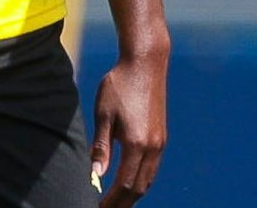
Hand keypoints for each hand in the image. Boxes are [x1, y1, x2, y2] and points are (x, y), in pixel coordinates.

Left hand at [91, 50, 167, 205]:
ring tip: (115, 202)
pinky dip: (140, 181)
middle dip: (122, 204)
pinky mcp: (161, 135)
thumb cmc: (119, 85)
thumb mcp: (103, 115)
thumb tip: (95, 176)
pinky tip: (128, 182)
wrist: (146, 63)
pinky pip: (152, 168)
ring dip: (132, 195)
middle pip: (139, 188)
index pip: (123, 185)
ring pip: (148, 180)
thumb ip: (101, 147)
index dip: (110, 202)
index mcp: (137, 143)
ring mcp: (160, 141)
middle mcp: (153, 146)